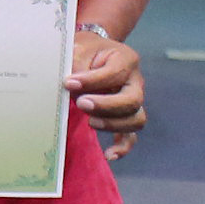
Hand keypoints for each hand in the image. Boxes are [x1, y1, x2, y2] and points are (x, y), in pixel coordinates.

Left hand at [68, 25, 146, 159]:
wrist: (94, 52)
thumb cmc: (86, 50)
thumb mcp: (79, 49)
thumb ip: (77, 66)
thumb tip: (70, 87)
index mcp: (126, 60)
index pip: (115, 73)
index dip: (92, 81)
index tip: (68, 83)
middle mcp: (135, 82)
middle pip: (132, 100)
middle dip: (106, 105)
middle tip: (82, 104)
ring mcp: (134, 100)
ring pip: (136, 119)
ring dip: (113, 124)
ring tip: (90, 122)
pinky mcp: (126, 116)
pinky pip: (131, 135)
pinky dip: (122, 146)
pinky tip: (108, 154)